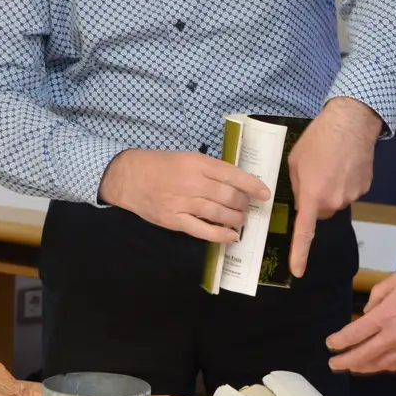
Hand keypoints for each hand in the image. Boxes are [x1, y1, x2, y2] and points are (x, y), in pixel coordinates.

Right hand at [98, 149, 269, 243]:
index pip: (233, 175)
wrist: (129, 177)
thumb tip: (237, 182)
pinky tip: (232, 237)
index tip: (265, 193)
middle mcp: (193, 182)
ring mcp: (183, 203)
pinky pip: (203, 230)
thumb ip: (211, 169)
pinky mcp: (174, 220)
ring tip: (241, 220)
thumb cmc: (160, 165)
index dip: (253, 185)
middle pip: (229, 196)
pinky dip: (220, 235)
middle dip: (244, 204)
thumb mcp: (187, 158)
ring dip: (236, 219)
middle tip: (247, 207)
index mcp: (198, 163)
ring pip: (219, 213)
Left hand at [287, 98, 381, 277]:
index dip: (299, 254)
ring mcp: (352, 196)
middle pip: (320, 212)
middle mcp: (334, 202)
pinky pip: (349, 191)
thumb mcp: (295, 162)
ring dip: (331, 189)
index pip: (305, 233)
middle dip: (315, 200)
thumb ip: (297, 186)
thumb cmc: (318, 139)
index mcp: (313, 197)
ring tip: (331, 164)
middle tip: (313, 175)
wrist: (351, 122)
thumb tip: (302, 200)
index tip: (297, 271)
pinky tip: (345, 163)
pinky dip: (345, 182)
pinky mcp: (365, 187)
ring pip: (335, 201)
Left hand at [326, 268, 395, 373]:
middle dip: (344, 362)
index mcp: (386, 316)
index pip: (354, 334)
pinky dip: (380, 367)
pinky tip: (374, 365)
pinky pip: (395, 366)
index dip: (339, 341)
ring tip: (350, 367)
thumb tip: (367, 313)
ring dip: (361, 368)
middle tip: (333, 363)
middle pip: (362, 356)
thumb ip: (377, 296)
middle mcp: (394, 336)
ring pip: (378, 365)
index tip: (330, 343)